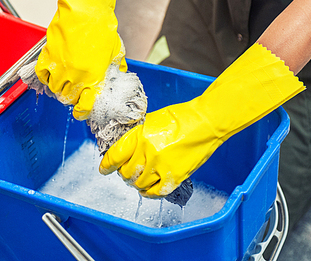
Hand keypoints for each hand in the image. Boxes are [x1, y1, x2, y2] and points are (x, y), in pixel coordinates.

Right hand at [35, 0, 126, 120]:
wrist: (85, 11)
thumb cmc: (101, 27)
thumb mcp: (115, 51)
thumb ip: (115, 66)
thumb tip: (116, 74)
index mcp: (93, 77)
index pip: (85, 106)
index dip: (82, 111)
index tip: (81, 110)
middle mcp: (75, 76)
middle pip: (67, 98)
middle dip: (70, 97)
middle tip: (73, 91)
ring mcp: (60, 67)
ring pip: (53, 88)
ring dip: (58, 87)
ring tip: (62, 81)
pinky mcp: (48, 56)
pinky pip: (42, 74)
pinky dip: (45, 76)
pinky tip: (51, 73)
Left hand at [100, 43, 304, 197]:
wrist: (206, 122)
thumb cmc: (181, 118)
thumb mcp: (151, 122)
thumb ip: (137, 137)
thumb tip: (125, 150)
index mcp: (140, 135)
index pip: (115, 155)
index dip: (107, 165)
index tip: (104, 169)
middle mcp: (147, 152)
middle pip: (125, 172)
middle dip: (123, 173)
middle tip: (127, 171)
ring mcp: (161, 166)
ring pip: (138, 184)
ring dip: (136, 183)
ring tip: (139, 178)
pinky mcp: (174, 176)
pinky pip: (155, 192)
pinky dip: (148, 193)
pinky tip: (147, 188)